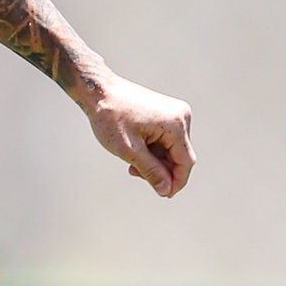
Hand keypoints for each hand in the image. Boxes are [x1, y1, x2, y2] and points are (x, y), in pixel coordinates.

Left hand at [88, 77, 195, 197]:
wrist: (99, 90)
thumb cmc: (110, 117)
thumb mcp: (129, 150)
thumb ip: (150, 171)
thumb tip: (166, 190)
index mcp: (176, 125)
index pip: (186, 162)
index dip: (176, 182)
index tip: (163, 194)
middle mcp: (181, 116)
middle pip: (179, 156)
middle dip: (161, 170)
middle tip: (135, 174)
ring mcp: (175, 113)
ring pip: (171, 149)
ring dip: (155, 160)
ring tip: (131, 163)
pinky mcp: (166, 112)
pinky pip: (166, 139)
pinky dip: (153, 149)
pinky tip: (135, 151)